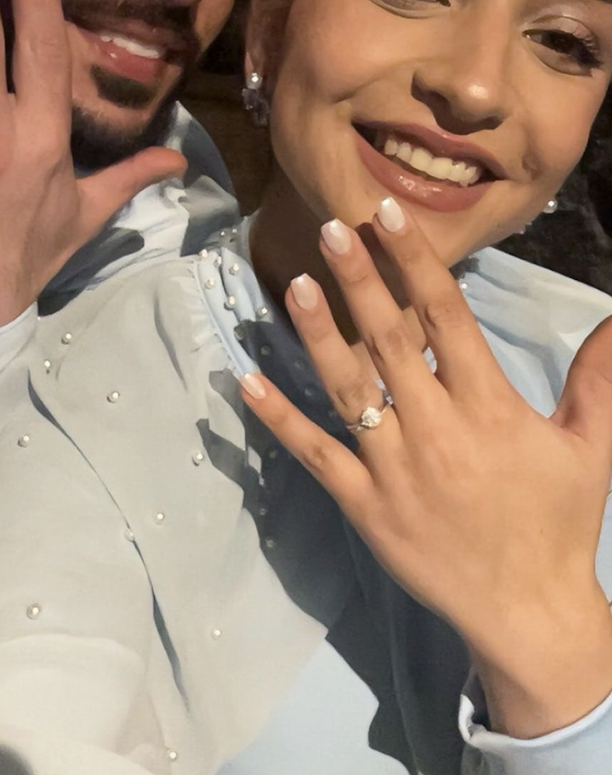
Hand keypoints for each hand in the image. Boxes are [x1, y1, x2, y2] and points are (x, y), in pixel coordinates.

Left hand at [242, 200, 611, 737]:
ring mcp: (393, 469)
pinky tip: (249, 381)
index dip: (415, 260)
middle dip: (360, 281)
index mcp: (488, 408)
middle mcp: (435, 430)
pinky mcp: (363, 504)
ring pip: (349, 389)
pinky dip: (281, 419)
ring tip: (293, 284)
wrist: (526, 612)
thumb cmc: (556, 523)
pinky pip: (316, 454)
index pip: (447, 317)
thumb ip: (598, 378)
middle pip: (391, 342)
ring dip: (318, 336)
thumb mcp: (590, 447)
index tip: (389, 213)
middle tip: (332, 227)